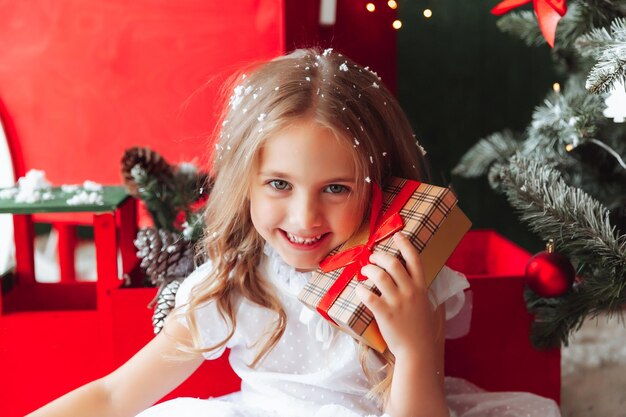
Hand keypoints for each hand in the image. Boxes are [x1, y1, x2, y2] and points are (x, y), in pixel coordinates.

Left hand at [355, 232, 436, 359]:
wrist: (418, 350)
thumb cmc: (420, 328)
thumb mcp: (426, 304)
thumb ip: (418, 289)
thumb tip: (411, 276)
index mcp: (421, 287)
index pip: (414, 259)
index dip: (405, 244)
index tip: (398, 235)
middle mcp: (410, 291)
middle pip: (393, 263)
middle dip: (380, 256)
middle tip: (372, 257)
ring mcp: (397, 302)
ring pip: (380, 276)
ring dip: (369, 269)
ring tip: (365, 271)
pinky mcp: (385, 313)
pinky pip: (368, 295)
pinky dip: (360, 289)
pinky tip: (358, 289)